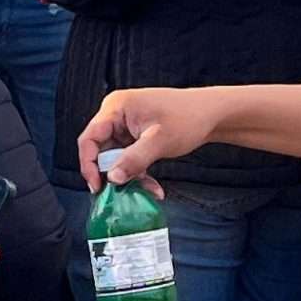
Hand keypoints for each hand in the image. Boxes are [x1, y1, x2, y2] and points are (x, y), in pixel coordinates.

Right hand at [77, 87, 223, 187]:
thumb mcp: (159, 141)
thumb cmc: (188, 117)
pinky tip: (152, 186)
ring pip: (116, 157)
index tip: (97, 186)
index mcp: (116, 107)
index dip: (88, 164)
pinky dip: (138, 172)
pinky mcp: (136, 136)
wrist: (212, 114)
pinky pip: (129, 158)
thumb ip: (134, 160)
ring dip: (129, 176)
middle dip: (112, 173)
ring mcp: (127, 125)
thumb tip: (112, 179)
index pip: (89, 138)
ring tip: (147, 191)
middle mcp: (117, 114)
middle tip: (119, 194)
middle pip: (100, 150)